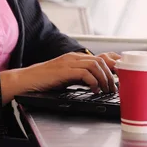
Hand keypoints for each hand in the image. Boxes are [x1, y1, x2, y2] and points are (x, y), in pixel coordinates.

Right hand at [0, 52, 120, 104]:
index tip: (121, 76)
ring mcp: (69, 62)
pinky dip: (93, 82)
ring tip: (106, 90)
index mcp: (76, 58)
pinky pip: (85, 74)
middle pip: (101, 60)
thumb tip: (98, 85)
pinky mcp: (64, 71)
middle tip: (114, 88)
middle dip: (111, 74)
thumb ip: (82, 78)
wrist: (25, 80)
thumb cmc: (45, 81)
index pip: (101, 56)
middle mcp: (74, 57)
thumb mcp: (68, 78)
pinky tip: (94, 90)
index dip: (114, 65)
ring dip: (104, 79)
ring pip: (96, 66)